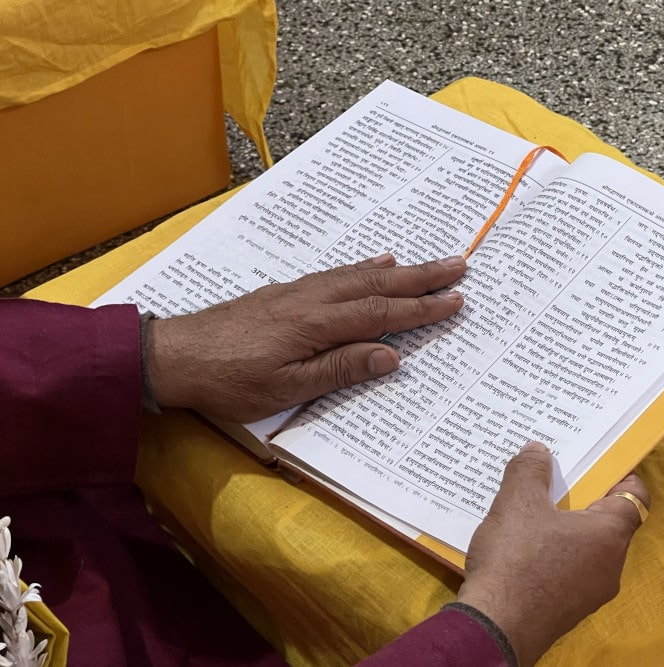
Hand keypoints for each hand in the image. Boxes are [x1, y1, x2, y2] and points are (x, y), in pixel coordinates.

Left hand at [145, 254, 465, 421]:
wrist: (172, 356)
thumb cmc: (228, 381)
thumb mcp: (286, 388)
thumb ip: (340, 369)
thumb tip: (390, 356)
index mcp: (317, 324)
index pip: (382, 314)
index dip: (422, 309)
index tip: (456, 301)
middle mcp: (312, 299)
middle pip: (377, 284)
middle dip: (421, 277)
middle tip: (458, 266)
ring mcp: (297, 292)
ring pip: (357, 275)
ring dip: (396, 270)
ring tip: (425, 264)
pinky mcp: (283, 294)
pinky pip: (335, 274)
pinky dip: (361, 268)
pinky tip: (369, 265)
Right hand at [456, 442, 648, 665]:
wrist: (495, 628)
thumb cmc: (515, 561)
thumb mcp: (517, 502)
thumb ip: (530, 470)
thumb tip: (537, 451)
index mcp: (609, 536)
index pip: (634, 498)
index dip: (620, 476)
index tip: (598, 463)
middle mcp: (610, 567)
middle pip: (608, 522)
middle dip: (583, 499)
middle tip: (557, 480)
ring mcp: (590, 594)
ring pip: (586, 549)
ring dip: (564, 529)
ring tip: (532, 510)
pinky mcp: (568, 610)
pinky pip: (568, 571)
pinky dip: (553, 555)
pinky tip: (521, 547)